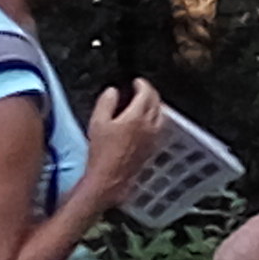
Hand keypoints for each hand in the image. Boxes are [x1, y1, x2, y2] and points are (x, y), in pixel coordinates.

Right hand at [76, 80, 168, 215]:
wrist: (110, 178)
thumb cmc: (101, 152)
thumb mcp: (97, 123)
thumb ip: (106, 103)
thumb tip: (113, 91)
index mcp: (136, 117)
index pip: (146, 94)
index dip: (142, 84)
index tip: (137, 81)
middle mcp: (150, 125)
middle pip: (157, 102)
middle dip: (150, 93)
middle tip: (141, 89)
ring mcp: (154, 137)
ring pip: (161, 115)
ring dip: (155, 105)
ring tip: (144, 103)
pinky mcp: (153, 147)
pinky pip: (160, 127)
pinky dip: (155, 118)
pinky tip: (147, 121)